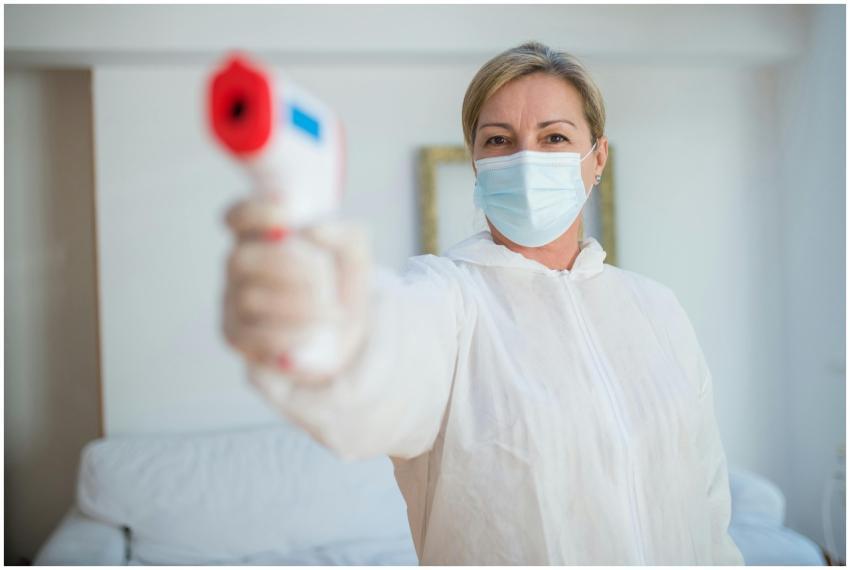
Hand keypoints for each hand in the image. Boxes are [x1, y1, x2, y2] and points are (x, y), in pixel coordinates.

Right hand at [221, 193, 370, 384]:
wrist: (343, 334)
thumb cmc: (339, 286)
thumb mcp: (355, 256)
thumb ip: (344, 234)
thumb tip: (313, 231)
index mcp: (262, 236)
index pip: (238, 217)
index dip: (254, 213)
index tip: (287, 216)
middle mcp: (240, 266)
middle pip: (241, 258)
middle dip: (290, 268)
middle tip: (325, 280)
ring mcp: (233, 301)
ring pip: (251, 298)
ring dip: (301, 305)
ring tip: (331, 312)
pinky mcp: (236, 336)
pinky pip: (256, 335)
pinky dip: (293, 333)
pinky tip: (314, 332)